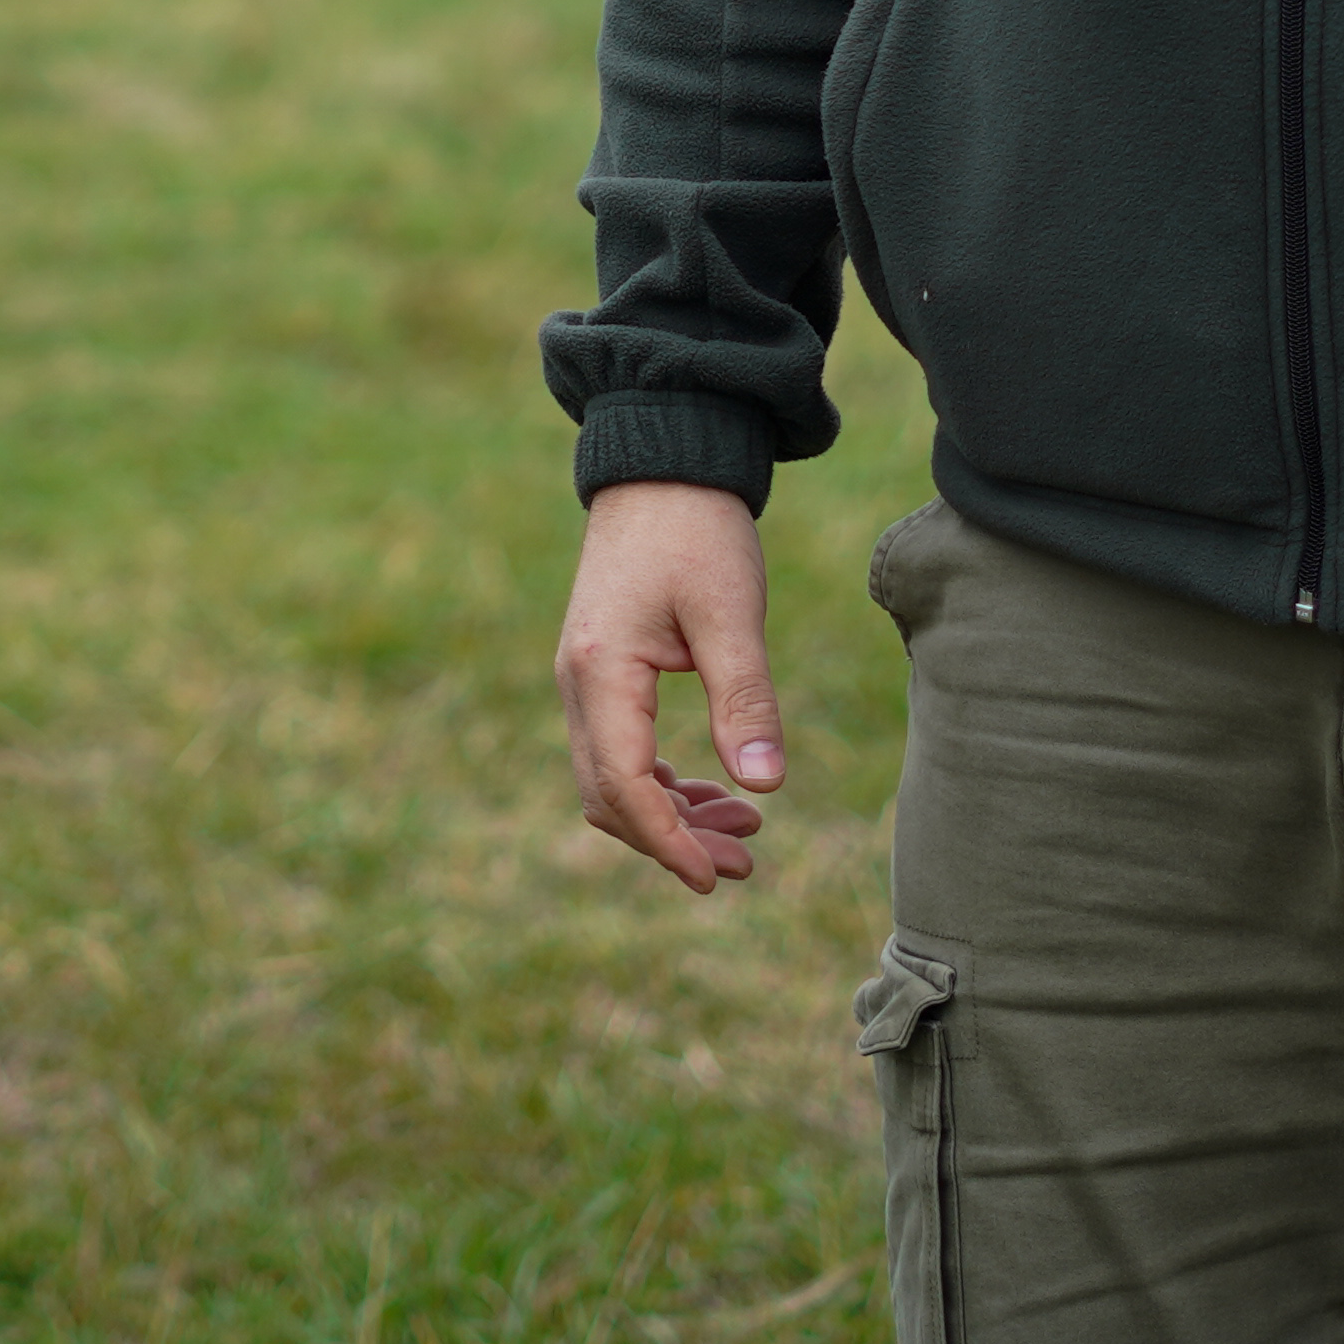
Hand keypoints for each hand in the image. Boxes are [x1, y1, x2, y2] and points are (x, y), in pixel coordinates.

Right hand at [558, 481, 785, 898]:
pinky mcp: (602, 670)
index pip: (624, 786)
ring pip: (611, 778)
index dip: (668, 841)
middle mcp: (578, 683)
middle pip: (609, 796)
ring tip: (742, 833)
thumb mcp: (731, 613)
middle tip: (743, 865)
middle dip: (672, 840)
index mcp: (602, 673)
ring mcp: (584, 678)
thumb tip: (764, 786)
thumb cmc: (697, 532)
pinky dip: (658, 781)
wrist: (662, 466)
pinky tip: (709, 787)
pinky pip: (617, 749)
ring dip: (669, 814)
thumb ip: (745, 699)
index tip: (714, 877)